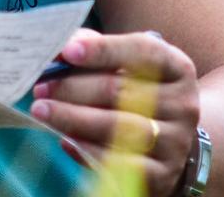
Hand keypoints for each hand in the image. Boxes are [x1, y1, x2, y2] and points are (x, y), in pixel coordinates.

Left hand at [31, 28, 199, 195]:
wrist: (171, 145)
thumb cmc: (140, 95)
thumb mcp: (130, 68)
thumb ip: (97, 51)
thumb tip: (60, 48)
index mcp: (177, 68)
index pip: (143, 52)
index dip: (103, 49)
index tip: (67, 50)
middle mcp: (182, 104)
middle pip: (121, 91)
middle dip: (73, 87)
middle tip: (41, 87)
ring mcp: (174, 141)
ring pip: (117, 127)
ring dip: (72, 117)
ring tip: (42, 110)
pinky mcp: (161, 175)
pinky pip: (118, 161)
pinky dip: (86, 149)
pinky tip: (64, 139)